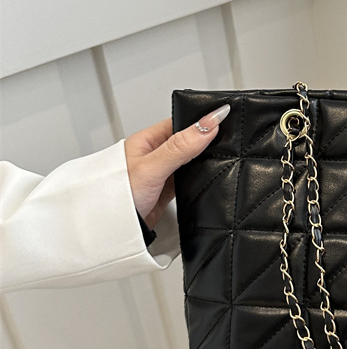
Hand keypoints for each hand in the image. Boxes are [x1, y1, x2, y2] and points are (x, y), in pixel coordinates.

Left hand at [124, 105, 230, 227]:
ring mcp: (164, 172)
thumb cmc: (117, 197)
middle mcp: (157, 154)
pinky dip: (201, 177)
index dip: (202, 119)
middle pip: (190, 140)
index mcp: (149, 140)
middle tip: (230, 139)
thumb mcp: (152, 168)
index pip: (181, 122)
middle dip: (208, 140)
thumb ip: (180, 146)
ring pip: (192, 160)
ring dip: (205, 161)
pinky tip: (211, 177)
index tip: (225, 117)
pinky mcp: (169, 189)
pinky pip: (191, 178)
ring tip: (224, 157)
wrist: (113, 231)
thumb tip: (207, 124)